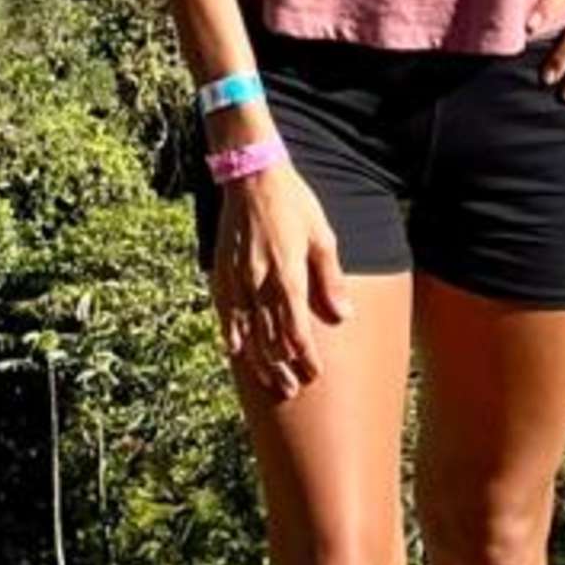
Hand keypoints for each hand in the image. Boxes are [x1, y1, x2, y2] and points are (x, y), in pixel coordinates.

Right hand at [211, 164, 345, 403]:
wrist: (252, 175)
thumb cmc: (293, 203)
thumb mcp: (322, 237)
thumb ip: (331, 280)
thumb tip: (343, 317)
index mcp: (287, 275)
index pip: (296, 332)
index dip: (306, 358)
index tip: (315, 375)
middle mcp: (259, 282)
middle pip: (270, 339)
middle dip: (283, 368)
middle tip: (293, 389)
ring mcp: (237, 278)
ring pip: (246, 332)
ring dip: (259, 360)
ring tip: (270, 381)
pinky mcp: (221, 271)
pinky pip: (225, 312)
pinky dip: (231, 334)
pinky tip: (235, 351)